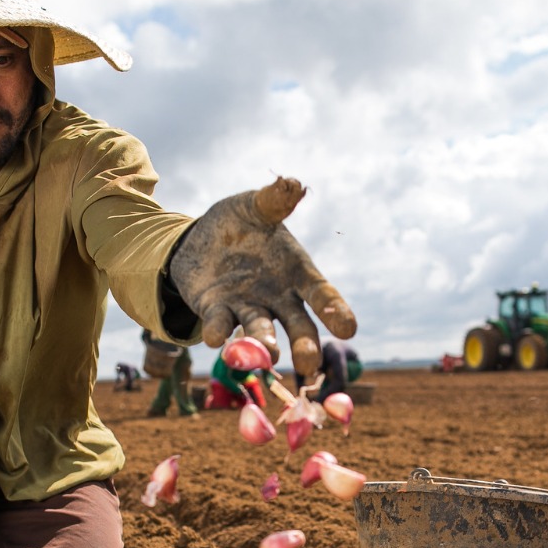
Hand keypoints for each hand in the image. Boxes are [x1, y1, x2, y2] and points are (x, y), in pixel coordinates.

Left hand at [169, 176, 355, 378]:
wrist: (198, 239)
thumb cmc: (239, 224)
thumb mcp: (254, 207)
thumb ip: (273, 202)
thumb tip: (292, 183)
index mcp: (296, 271)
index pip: (322, 294)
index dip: (336, 311)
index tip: (349, 329)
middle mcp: (277, 297)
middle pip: (298, 324)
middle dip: (304, 343)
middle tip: (309, 364)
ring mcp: (248, 308)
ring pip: (261, 329)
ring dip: (264, 343)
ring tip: (267, 354)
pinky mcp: (217, 312)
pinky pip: (221, 323)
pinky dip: (219, 331)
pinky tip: (215, 338)